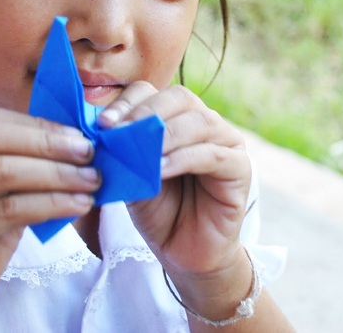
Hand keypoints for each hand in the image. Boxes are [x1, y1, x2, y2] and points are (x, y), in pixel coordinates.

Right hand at [0, 107, 98, 331]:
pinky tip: (77, 204)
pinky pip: (8, 209)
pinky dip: (50, 202)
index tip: (76, 135)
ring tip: (91, 179)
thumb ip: (19, 169)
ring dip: (56, 174)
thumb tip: (72, 144)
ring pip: (2, 172)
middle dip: (48, 143)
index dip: (36, 125)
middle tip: (88, 152)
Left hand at [98, 82, 250, 275]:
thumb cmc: (157, 208)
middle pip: (179, 97)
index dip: (127, 102)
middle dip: (146, 113)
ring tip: (142, 154)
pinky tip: (161, 170)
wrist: (182, 250)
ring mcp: (225, 142)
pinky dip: (183, 158)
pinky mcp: (239, 167)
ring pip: (200, 122)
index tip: (103, 124)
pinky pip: (213, 154)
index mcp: (174, 117)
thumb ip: (125, 150)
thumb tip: (103, 128)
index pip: (151, 92)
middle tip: (120, 133)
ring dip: (166, 135)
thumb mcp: (133, 174)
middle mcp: (202, 122)